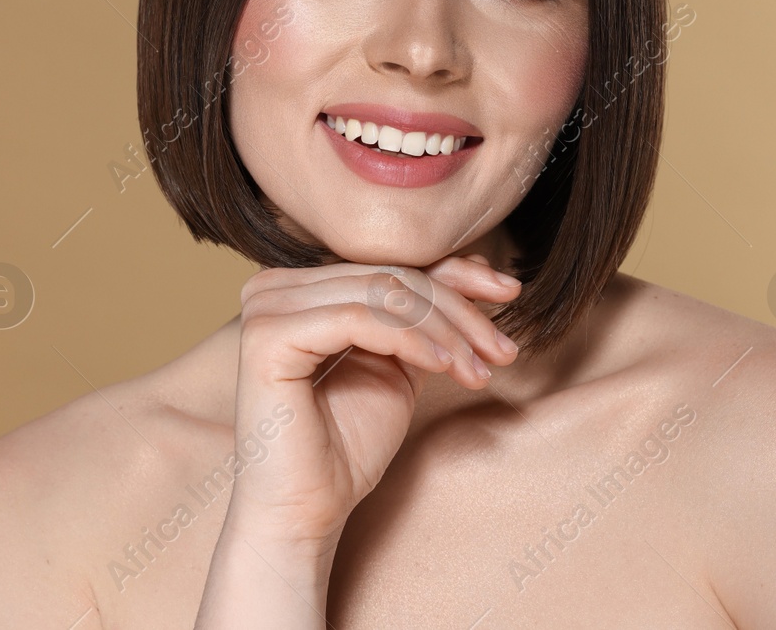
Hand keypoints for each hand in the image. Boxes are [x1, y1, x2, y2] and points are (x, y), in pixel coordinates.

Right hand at [222, 253, 522, 555]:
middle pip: (390, 277)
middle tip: (502, 349)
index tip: (509, 292)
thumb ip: (421, 316)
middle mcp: (274, 288)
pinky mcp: (268, 336)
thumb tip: (476, 265)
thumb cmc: (347, 446)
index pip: (390, 264)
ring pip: (383, 294)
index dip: (456, 275)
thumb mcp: (399, 364)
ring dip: (445, 330)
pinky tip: (446, 365)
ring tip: (479, 368)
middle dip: (459, 310)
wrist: (306, 511)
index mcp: (299, 288)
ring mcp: (266, 308)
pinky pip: (360, 319)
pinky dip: (413, 339)